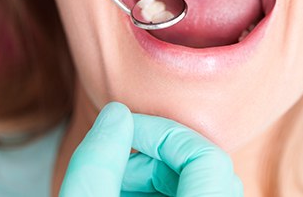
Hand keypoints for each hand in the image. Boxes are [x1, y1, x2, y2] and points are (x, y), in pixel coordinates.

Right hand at [59, 102, 242, 195]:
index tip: (123, 130)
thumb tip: (116, 114)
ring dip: (155, 172)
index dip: (162, 133)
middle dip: (155, 153)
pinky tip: (125, 194)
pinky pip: (191, 194)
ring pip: (198, 182)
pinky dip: (158, 188)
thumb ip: (96, 161)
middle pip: (204, 166)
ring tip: (116, 182)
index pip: (206, 157)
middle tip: (115, 162)